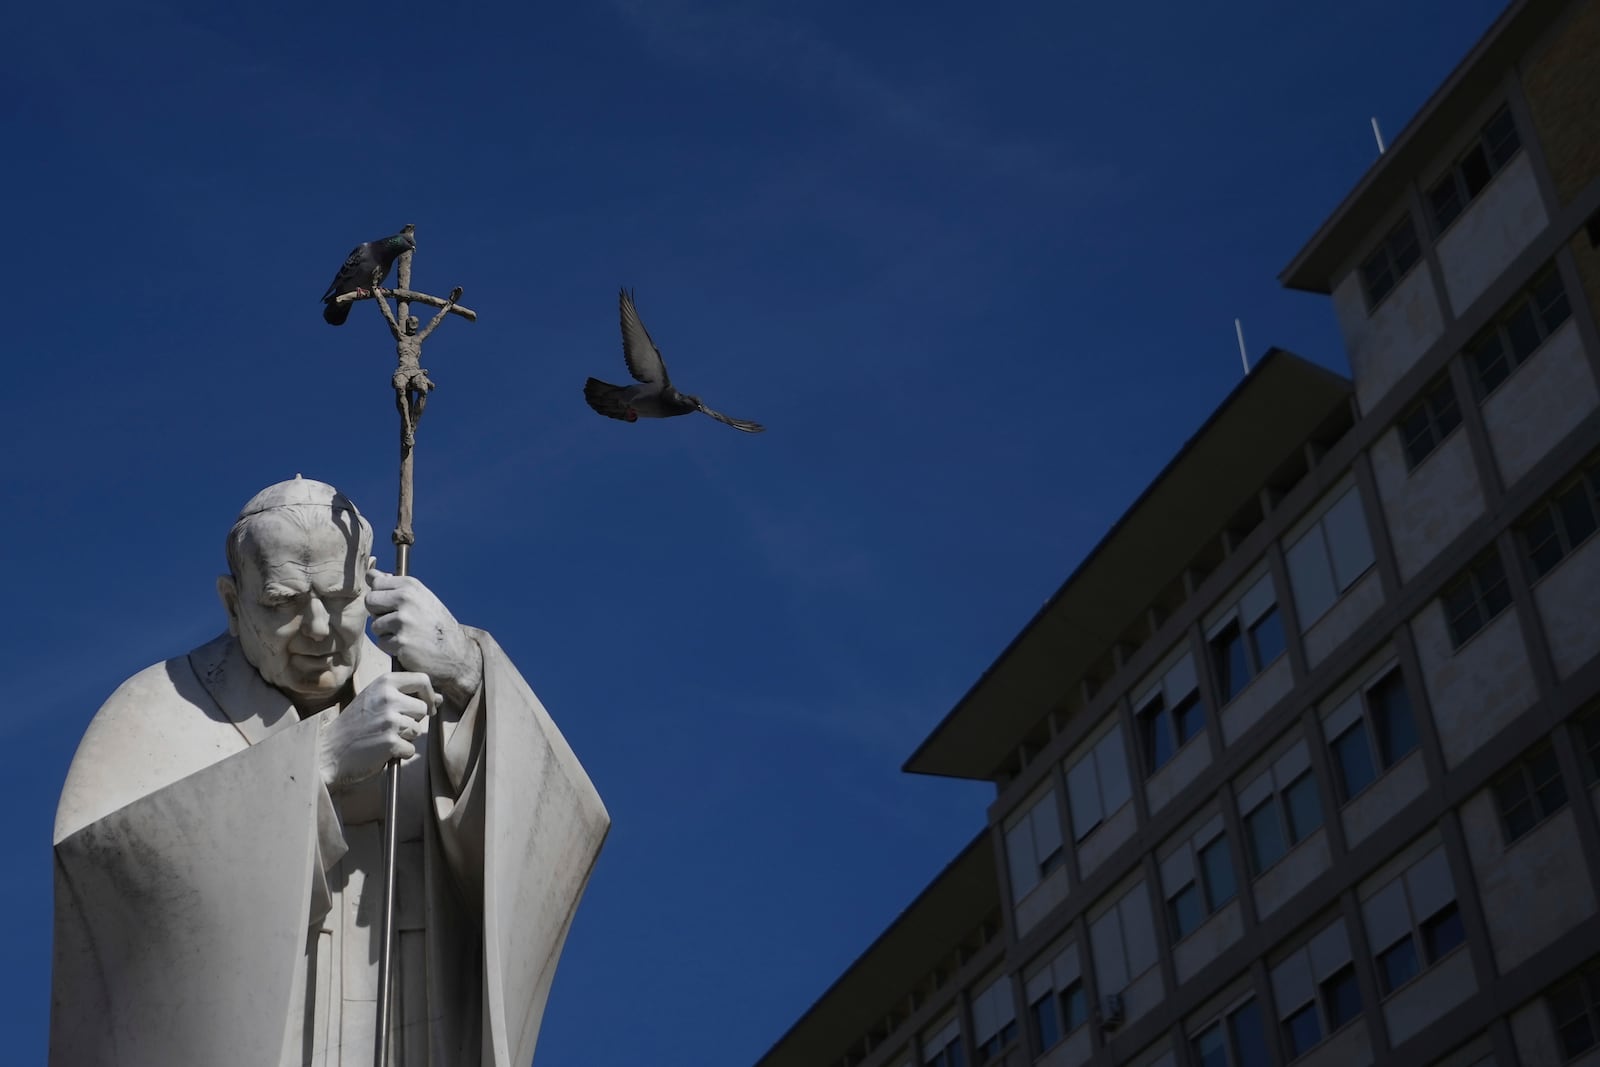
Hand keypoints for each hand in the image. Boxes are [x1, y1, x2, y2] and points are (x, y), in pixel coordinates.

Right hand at [318, 671, 440, 787]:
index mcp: (384, 682)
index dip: (428, 695)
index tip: (425, 706)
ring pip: (417, 730)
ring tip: (382, 737)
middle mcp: (389, 697)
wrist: (328, 750)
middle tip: (388, 726)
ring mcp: (390, 720)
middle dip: (412, 721)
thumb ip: (405, 695)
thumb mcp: (375, 699)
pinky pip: (411, 749)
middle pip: (422, 709)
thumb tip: (438, 699)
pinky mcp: (391, 741)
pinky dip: (399, 753)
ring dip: (405, 738)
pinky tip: (381, 751)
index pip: (423, 680)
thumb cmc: (354, 725)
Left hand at [365, 561, 482, 707]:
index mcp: (411, 586)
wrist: (455, 651)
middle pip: (370, 601)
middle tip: (397, 621)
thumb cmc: (434, 623)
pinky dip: (392, 647)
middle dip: (378, 613)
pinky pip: (382, 642)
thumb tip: (371, 573)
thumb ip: (394, 586)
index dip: (382, 596)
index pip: (376, 582)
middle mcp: (406, 599)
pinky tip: (408, 646)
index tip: (393, 604)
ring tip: (407, 634)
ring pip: (375, 625)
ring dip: (386, 633)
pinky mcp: (401, 642)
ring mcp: (403, 621)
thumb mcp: (420, 597)